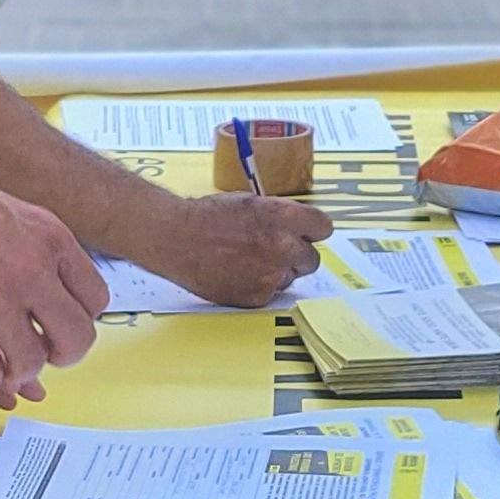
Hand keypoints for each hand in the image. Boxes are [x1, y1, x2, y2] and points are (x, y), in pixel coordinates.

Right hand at [0, 157, 105, 405]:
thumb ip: (23, 243)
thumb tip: (41, 268)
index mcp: (46, 235)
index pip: (95, 296)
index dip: (79, 318)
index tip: (60, 324)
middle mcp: (33, 270)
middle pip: (76, 338)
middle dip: (59, 355)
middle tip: (40, 357)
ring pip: (31, 363)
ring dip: (15, 371)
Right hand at [144, 193, 334, 307]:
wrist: (176, 239)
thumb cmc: (207, 216)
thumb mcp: (251, 202)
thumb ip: (279, 216)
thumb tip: (297, 227)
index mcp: (284, 216)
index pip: (323, 228)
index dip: (312, 230)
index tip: (307, 233)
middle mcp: (283, 246)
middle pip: (312, 259)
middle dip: (298, 255)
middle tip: (277, 251)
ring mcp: (271, 274)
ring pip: (291, 278)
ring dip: (278, 271)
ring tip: (250, 261)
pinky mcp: (257, 296)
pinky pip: (271, 293)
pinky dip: (259, 286)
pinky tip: (239, 274)